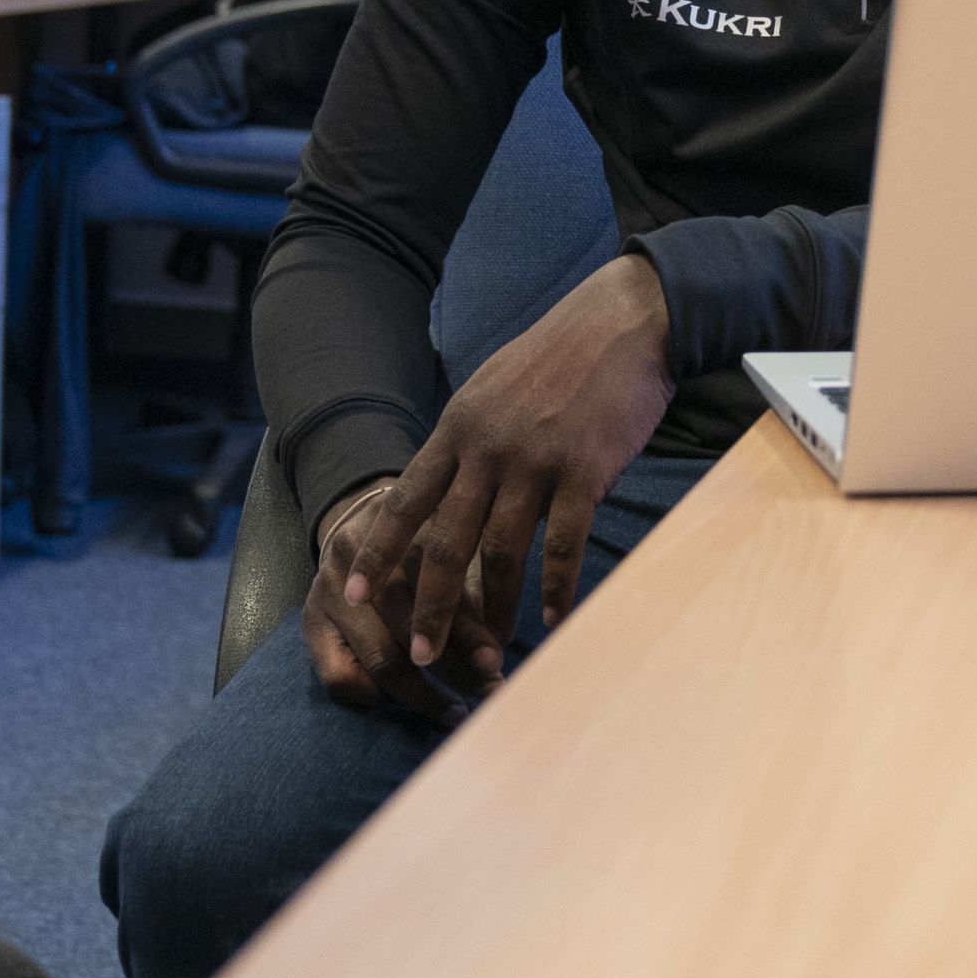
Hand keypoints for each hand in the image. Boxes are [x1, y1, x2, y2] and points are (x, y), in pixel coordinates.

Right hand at [303, 477, 485, 722]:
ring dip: (423, 694)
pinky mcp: (310, 622)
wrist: (356, 530)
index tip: (495, 662)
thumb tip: (499, 645)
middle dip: (455, 667)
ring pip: (381, 658)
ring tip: (455, 710)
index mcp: (400, 529)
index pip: (437, 586)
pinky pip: (340, 677)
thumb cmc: (418, 546)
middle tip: (488, 691)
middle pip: (409, 626)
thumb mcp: (449, 551)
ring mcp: (330, 591)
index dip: (469, 629)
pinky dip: (373, 696)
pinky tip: (400, 700)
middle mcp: (360, 557)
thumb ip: (473, 590)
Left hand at [340, 254, 674, 686]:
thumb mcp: (492, 389)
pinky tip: (553, 617)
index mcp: (458, 428)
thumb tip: (443, 488)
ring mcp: (534, 460)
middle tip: (420, 655)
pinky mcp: (583, 470)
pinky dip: (556, 586)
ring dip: (494, 608)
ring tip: (490, 652)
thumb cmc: (558, 357)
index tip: (354, 594)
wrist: (622, 322)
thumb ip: (467, 441)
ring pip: (501, 551)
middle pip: (446, 541)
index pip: (404, 500)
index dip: (378, 551)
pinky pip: (563, 543)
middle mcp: (487, 448)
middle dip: (429, 605)